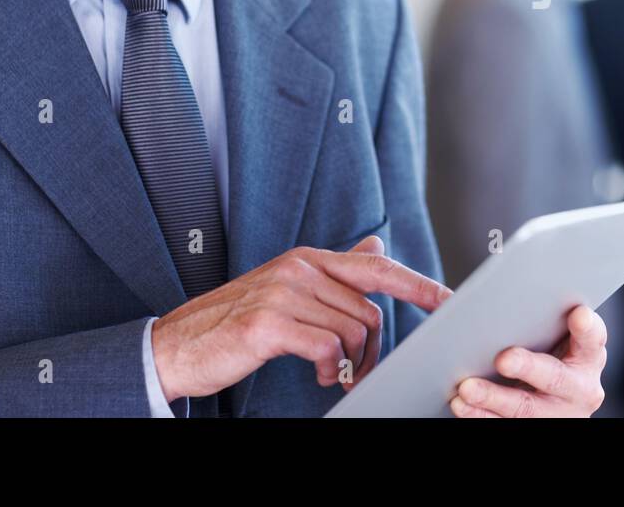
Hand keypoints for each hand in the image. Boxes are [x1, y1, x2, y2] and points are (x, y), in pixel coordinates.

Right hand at [151, 235, 450, 401]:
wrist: (176, 346)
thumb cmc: (235, 323)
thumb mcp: (287, 288)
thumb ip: (333, 270)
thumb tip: (376, 246)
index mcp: (307, 260)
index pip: (376, 267)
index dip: (417, 284)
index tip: (447, 300)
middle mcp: (298, 269)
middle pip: (369, 308)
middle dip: (374, 347)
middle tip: (360, 369)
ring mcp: (282, 294)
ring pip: (352, 330)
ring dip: (352, 362)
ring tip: (334, 374)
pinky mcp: (268, 325)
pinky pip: (328, 348)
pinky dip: (333, 369)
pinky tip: (321, 376)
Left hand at [449, 304, 606, 417]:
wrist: (556, 398)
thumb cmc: (546, 351)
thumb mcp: (547, 333)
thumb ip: (517, 310)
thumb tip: (444, 288)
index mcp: (588, 354)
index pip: (592, 338)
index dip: (586, 327)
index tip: (578, 314)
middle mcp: (580, 386)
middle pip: (554, 376)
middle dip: (528, 367)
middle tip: (503, 358)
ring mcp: (559, 412)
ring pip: (527, 408)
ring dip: (494, 398)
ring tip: (467, 387)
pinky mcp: (539, 426)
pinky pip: (509, 424)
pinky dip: (482, 414)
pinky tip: (463, 404)